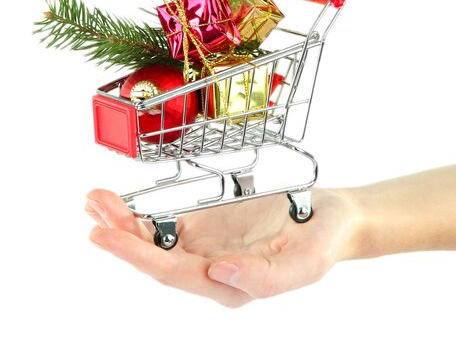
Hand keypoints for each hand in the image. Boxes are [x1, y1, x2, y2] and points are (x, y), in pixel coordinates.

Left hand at [85, 187, 359, 306]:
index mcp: (230, 286)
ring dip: (123, 222)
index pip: (173, 273)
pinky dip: (140, 213)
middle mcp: (210, 270)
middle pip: (155, 256)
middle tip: (93, 207)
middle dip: (120, 234)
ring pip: (154, 240)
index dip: (137, 254)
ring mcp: (206, 248)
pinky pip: (166, 223)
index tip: (106, 236)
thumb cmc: (323, 240)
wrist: (331, 217)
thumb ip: (264, 278)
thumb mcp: (307, 264)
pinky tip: (119, 203)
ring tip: (95, 200)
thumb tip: (217, 273)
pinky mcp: (207, 227)